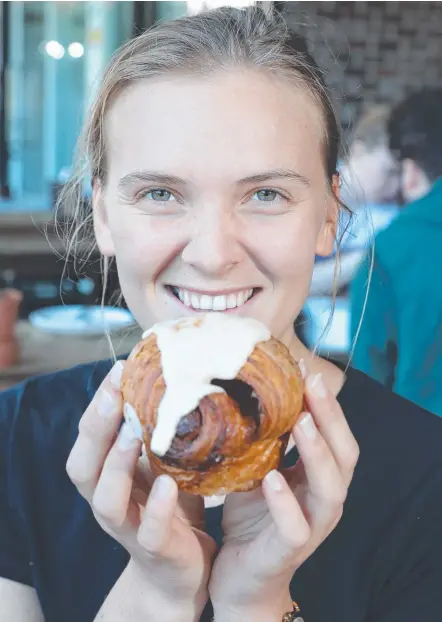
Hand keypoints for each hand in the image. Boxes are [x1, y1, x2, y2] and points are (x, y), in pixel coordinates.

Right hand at [66, 361, 215, 619]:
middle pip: (83, 466)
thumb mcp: (162, 463)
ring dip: (115, 464)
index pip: (90, 436)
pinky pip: (148, 532)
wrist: (179, 571)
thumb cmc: (170, 505)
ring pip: (105, 500)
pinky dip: (156, 508)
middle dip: (96, 426)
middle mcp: (108, 500)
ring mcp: (128, 527)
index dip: (99, 403)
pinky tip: (167, 485)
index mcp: (107, 475)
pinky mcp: (155, 549)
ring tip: (132, 434)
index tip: (119, 368)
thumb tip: (178, 378)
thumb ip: (161, 431)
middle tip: (115, 392)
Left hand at [209, 372, 358, 620]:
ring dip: (318, 453)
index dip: (325, 403)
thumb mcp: (259, 472)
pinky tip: (273, 478)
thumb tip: (250, 394)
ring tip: (300, 422)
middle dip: (330, 417)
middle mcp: (323, 500)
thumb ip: (264, 442)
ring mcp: (311, 526)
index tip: (305, 369)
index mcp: (318, 478)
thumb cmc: (253, 520)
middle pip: (345, 455)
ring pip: (330, 489)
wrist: (242, 579)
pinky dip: (286, 501)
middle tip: (312, 383)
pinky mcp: (289, 551)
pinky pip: (295, 527)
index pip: (335, 435)